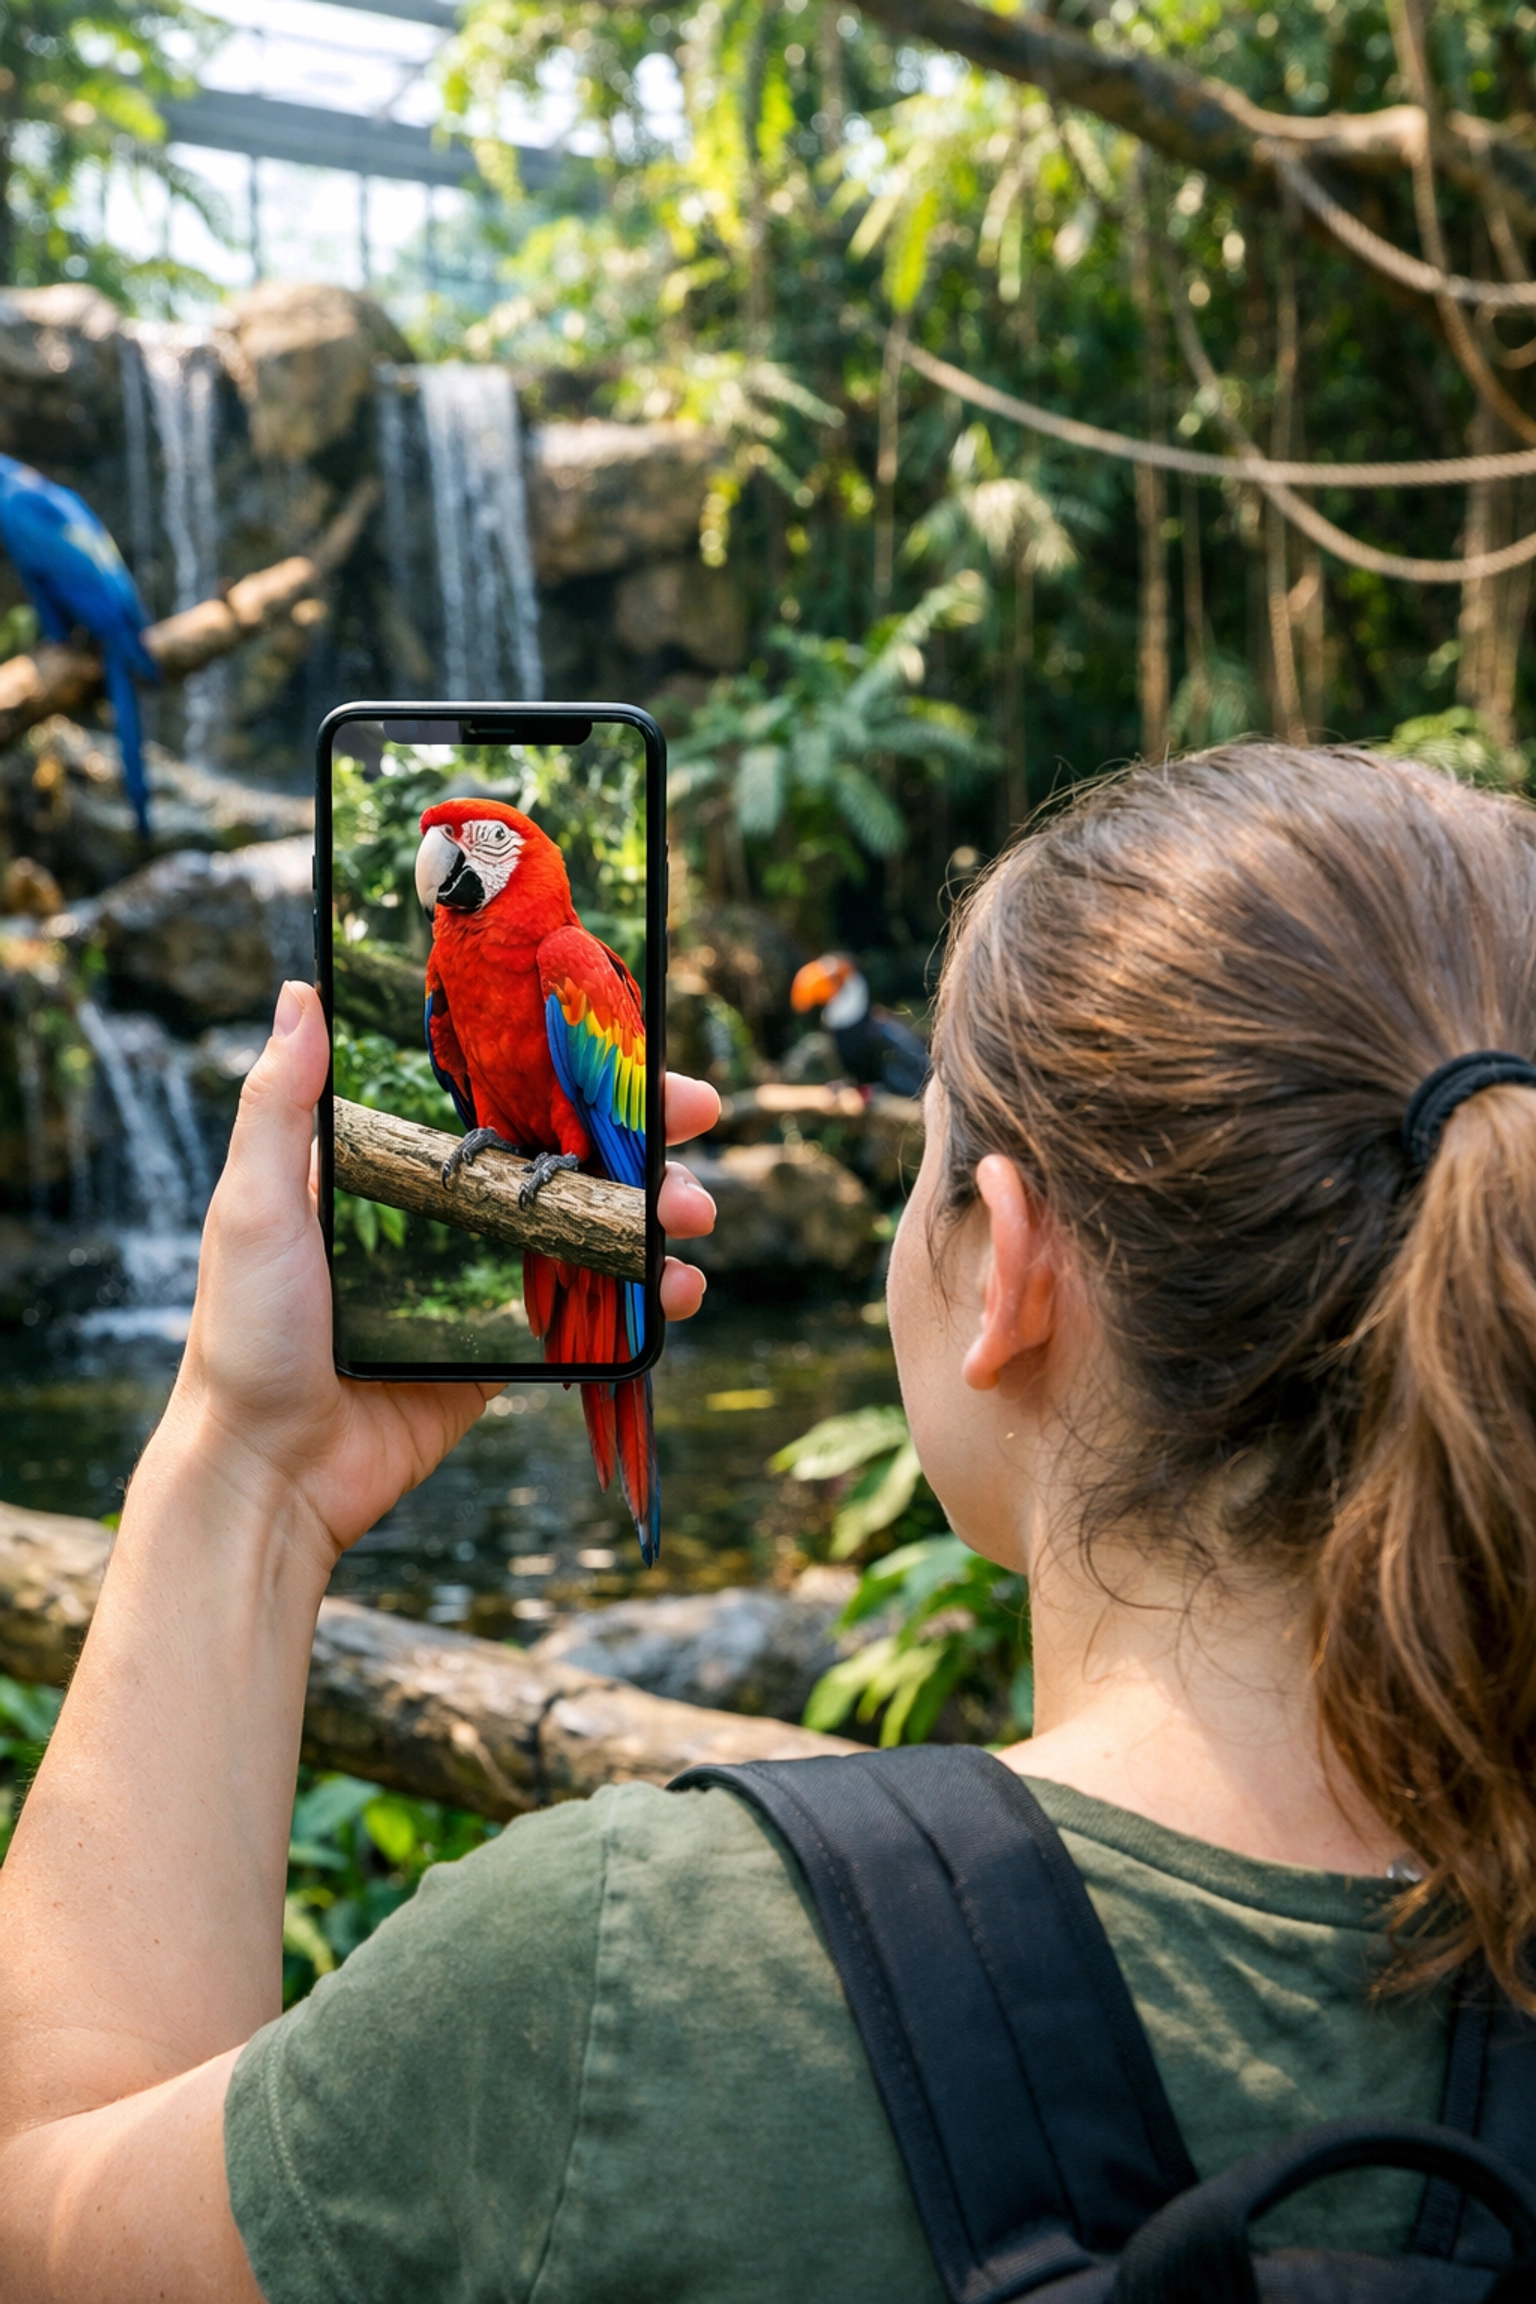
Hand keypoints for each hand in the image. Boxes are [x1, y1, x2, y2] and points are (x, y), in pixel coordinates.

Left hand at [161, 982, 720, 1571]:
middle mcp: (460, 1217)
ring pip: (597, 1229)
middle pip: (572, 1158)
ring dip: (657, 1214)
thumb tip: (298, 993)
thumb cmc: (249, 1333)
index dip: (575, 1069)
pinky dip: (646, 1297)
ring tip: (693, 1217)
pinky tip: (676, 1291)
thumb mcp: (257, 1204)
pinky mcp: (512, 1350)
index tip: (635, 1044)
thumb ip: (280, 1103)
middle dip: (644, 1136)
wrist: (271, 1468)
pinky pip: (594, 1313)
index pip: (509, 1100)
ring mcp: (491, 1282)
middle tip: (699, 1118)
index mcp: (407, 1171)